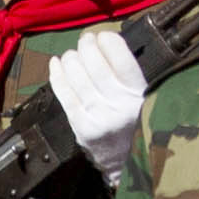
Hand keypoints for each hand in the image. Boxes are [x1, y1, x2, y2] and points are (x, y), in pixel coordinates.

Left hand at [49, 30, 150, 182]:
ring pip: (78, 77)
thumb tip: (105, 42)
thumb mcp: (142, 97)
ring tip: (73, 55)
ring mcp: (98, 116)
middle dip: (87, 46)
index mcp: (139, 94)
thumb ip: (128, 73)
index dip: (109, 41)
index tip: (103, 36)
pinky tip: (56, 63)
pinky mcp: (81, 126)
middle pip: (96, 65)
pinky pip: (65, 94)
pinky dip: (58, 75)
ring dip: (71, 59)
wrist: (125, 162)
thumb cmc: (133, 121)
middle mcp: (120, 105)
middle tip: (86, 41)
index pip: (122, 59)